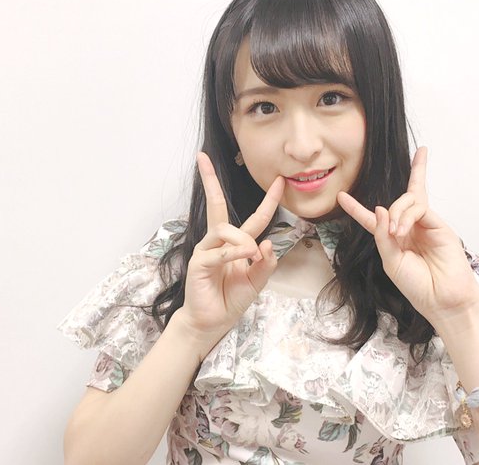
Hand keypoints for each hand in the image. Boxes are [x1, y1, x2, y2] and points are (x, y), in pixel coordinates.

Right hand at [180, 152, 283, 346]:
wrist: (212, 322)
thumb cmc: (231, 299)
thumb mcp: (257, 281)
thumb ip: (266, 264)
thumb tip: (269, 243)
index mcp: (237, 244)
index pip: (255, 217)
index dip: (268, 200)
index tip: (279, 181)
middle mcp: (220, 242)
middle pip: (216, 204)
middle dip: (209, 180)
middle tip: (202, 157)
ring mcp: (207, 250)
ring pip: (225, 230)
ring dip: (242, 241)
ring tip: (251, 256)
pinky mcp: (199, 263)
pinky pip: (218, 251)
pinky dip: (233, 253)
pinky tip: (244, 256)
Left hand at [337, 147, 478, 326]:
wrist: (441, 300)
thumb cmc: (418, 286)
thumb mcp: (390, 262)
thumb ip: (382, 236)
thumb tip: (380, 209)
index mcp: (393, 241)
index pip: (373, 220)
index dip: (356, 208)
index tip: (340, 197)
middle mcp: (410, 230)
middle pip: (399, 202)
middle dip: (392, 205)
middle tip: (389, 229)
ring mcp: (425, 227)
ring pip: (408, 201)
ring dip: (396, 212)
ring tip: (395, 233)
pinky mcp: (439, 226)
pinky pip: (419, 209)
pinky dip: (406, 216)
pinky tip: (401, 232)